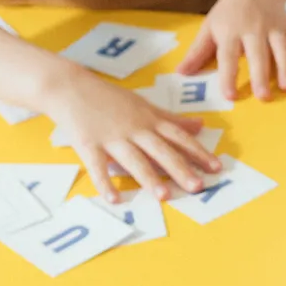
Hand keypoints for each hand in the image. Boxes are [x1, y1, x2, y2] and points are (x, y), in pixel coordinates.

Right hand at [45, 70, 220, 200]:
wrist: (70, 86)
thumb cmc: (109, 98)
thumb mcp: (144, 105)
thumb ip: (172, 119)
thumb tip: (200, 125)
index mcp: (149, 120)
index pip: (178, 137)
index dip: (198, 152)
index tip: (216, 167)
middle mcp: (134, 129)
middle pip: (161, 150)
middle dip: (181, 169)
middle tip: (198, 187)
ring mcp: (111, 137)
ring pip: (134, 159)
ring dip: (149, 178)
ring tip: (165, 196)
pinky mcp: (88, 144)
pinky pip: (97, 167)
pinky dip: (105, 183)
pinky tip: (114, 200)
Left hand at [180, 0, 285, 100]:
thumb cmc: (229, 11)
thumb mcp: (209, 27)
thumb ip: (197, 52)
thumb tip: (181, 73)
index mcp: (230, 31)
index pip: (227, 57)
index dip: (228, 77)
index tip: (230, 96)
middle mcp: (253, 29)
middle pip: (258, 55)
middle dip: (262, 76)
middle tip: (264, 97)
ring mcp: (273, 28)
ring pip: (281, 48)